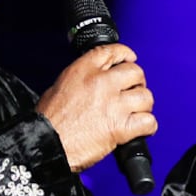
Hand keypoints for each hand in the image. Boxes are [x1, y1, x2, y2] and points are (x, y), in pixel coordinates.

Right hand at [36, 43, 155, 170]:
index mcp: (84, 71)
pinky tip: (140, 128)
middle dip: (137, 82)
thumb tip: (93, 81)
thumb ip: (80, 79)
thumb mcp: (58, 86)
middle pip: (135, 72)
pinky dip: (148, 126)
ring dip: (143, 104)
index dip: (125, 54)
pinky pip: (148, 122)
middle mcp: (102, 84)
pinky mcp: (121, 127)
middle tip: (132, 90)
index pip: (112, 51)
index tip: (129, 59)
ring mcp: (114, 105)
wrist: (47, 144)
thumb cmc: (48, 121)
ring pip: (145, 96)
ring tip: (137, 111)